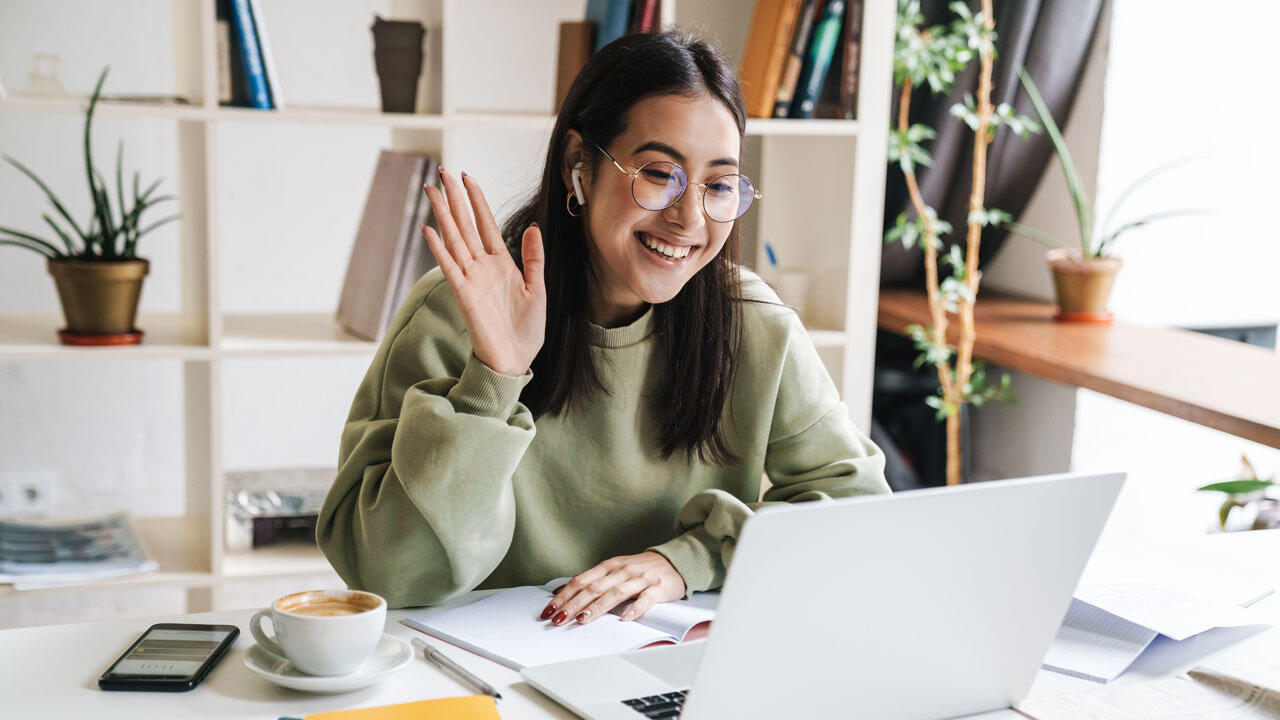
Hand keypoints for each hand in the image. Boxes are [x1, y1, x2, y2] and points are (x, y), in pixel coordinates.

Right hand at [421, 168, 544, 375]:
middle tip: (443, 172)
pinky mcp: (464, 296)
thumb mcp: (537, 289)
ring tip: (431, 190)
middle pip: (465, 225)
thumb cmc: (526, 329)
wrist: (516, 360)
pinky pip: (450, 268)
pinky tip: (429, 230)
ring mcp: (471, 279)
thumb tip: (533, 227)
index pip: (486, 223)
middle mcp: (482, 267)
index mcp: (501, 263)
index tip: (468, 177)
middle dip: (454, 198)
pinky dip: (439, 249)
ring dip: (442, 215)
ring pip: (454, 240)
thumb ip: (533, 258)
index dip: (477, 200)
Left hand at [539, 552, 686, 624]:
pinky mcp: (658, 588)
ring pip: (615, 593)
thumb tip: (562, 590)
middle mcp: (622, 571)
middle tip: (558, 619)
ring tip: (582, 619)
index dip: (564, 595)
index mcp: (609, 566)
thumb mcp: (614, 570)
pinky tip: (624, 619)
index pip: (581, 581)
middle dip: (573, 604)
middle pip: (594, 588)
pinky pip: (645, 600)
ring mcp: (640, 579)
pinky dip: (635, 609)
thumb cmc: (640, 569)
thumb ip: (591, 580)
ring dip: (597, 607)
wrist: (674, 561)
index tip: (549, 610)